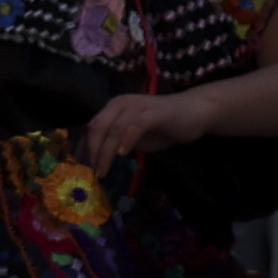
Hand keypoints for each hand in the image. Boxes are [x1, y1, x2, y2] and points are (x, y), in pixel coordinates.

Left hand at [81, 86, 215, 164]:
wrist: (195, 113)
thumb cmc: (163, 126)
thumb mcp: (134, 137)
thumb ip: (117, 144)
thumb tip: (98, 162)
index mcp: (113, 108)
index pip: (92, 128)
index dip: (85, 149)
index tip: (83, 170)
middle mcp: (121, 103)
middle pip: (98, 128)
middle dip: (93, 153)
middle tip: (92, 174)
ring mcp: (138, 106)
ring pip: (114, 129)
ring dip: (106, 152)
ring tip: (104, 171)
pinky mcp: (154, 113)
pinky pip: (135, 125)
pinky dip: (127, 140)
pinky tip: (124, 154)